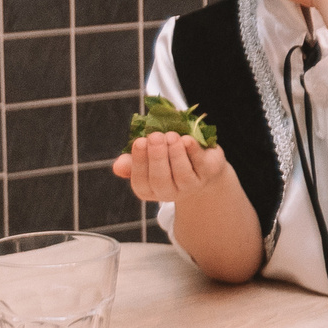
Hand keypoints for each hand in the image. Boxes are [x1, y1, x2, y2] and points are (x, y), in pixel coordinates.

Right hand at [112, 132, 234, 204]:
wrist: (200, 160)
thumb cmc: (166, 157)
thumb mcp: (147, 157)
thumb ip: (132, 160)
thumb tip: (118, 166)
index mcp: (149, 189)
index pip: (140, 182)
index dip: (139, 162)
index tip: (139, 141)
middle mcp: (169, 192)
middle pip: (161, 180)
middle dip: (157, 157)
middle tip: (154, 136)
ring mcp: (191, 185)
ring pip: (182, 173)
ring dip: (175, 153)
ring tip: (171, 135)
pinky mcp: (209, 173)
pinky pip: (201, 163)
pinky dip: (193, 151)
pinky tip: (187, 139)